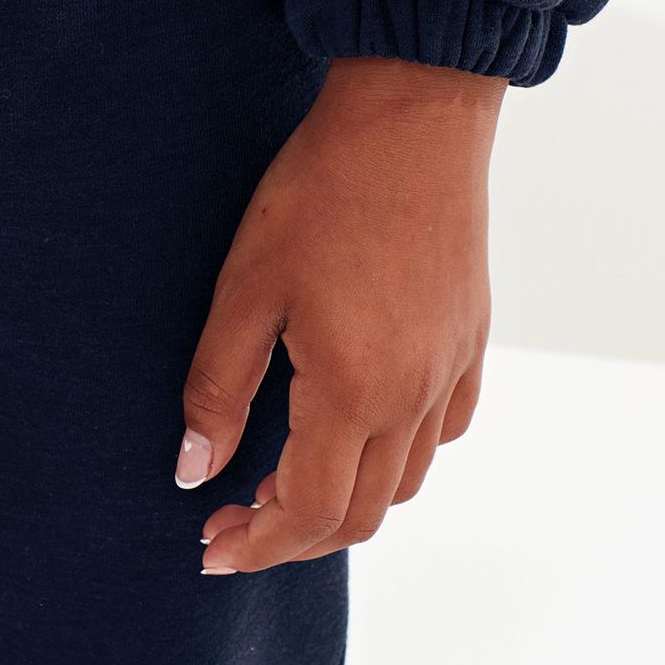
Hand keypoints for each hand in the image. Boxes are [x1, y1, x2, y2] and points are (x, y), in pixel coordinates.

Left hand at [176, 55, 506, 574]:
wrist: (411, 116)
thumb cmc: (320, 193)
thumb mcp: (246, 288)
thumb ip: (218, 388)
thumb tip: (194, 470)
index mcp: (354, 391)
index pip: (307, 511)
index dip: (255, 544)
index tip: (210, 547)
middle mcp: (414, 397)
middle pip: (360, 515)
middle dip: (292, 537)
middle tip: (233, 522)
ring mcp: (450, 369)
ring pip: (406, 480)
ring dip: (344, 501)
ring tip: (285, 478)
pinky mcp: (469, 338)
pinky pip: (443, 430)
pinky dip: (397, 457)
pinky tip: (357, 426)